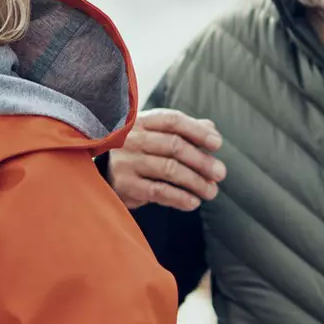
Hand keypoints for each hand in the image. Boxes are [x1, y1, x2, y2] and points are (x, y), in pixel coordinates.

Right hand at [109, 108, 224, 209]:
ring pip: (170, 170)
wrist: (102, 175)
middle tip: (220, 173)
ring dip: (196, 182)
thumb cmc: (137, 152)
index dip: (198, 131)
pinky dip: (180, 198)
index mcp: (141, 121)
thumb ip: (183, 131)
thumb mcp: (155, 135)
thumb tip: (211, 129)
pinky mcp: (125, 184)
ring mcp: (127, 161)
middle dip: (202, 160)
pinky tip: (193, 202)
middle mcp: (131, 138)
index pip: (173, 120)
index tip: (218, 144)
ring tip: (211, 191)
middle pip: (174, 146)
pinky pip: (159, 191)